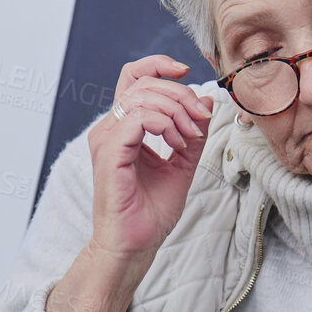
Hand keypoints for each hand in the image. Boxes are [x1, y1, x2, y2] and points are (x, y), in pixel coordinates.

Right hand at [86, 55, 216, 260]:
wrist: (134, 245)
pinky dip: (166, 125)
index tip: (185, 72)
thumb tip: (205, 103)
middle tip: (201, 119)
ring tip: (189, 139)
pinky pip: (139, 118)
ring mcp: (107, 139)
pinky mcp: (110, 152)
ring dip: (176, 111)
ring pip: (143, 96)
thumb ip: (192, 134)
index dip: (158, 66)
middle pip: (145, 84)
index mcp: (123, 128)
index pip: (134, 78)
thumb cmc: (149, 213)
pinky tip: (177, 145)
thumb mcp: (181, 165)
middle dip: (181, 95)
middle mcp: (110, 129)